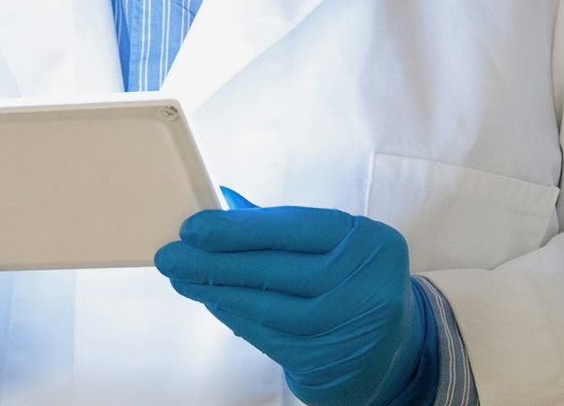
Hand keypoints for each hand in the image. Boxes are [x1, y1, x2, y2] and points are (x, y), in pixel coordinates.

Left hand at [155, 203, 437, 405]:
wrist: (392, 350)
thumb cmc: (352, 283)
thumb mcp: (335, 247)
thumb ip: (284, 226)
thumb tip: (223, 203)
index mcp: (370, 242)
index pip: (294, 228)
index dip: (239, 229)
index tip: (193, 228)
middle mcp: (367, 284)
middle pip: (276, 269)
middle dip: (215, 262)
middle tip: (171, 256)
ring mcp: (350, 326)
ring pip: (269, 306)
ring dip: (217, 292)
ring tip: (182, 278)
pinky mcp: (329, 360)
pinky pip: (270, 336)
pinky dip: (235, 317)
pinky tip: (212, 302)